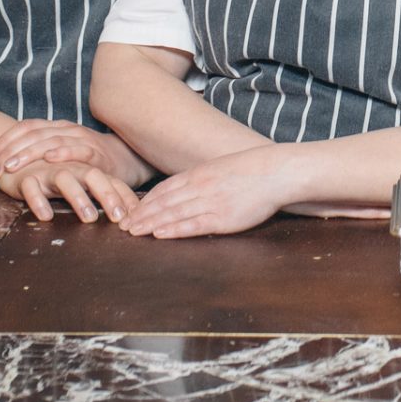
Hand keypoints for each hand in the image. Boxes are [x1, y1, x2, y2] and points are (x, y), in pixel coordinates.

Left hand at [0, 117, 130, 176]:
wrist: (127, 160)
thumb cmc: (88, 158)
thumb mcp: (62, 150)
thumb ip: (40, 150)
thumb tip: (5, 160)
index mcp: (56, 128)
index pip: (26, 127)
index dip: (5, 140)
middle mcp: (67, 130)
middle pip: (34, 134)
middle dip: (10, 151)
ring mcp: (83, 140)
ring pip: (51, 141)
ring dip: (29, 153)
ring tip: (11, 165)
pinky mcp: (97, 154)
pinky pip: (79, 150)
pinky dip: (63, 152)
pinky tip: (49, 159)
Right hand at [0, 158, 137, 224]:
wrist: (18, 155)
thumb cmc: (55, 173)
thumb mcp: (79, 181)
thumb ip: (102, 194)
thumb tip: (129, 216)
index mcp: (86, 169)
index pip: (111, 181)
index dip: (124, 196)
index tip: (135, 216)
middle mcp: (71, 168)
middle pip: (93, 176)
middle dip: (107, 194)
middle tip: (118, 217)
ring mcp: (49, 171)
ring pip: (65, 179)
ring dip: (78, 197)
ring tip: (89, 218)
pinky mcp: (26, 178)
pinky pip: (32, 188)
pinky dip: (38, 201)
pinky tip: (46, 216)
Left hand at [118, 147, 295, 239]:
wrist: (277, 172)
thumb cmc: (253, 169)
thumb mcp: (222, 167)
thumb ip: (203, 178)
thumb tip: (186, 188)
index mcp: (200, 173)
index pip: (165, 189)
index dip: (146, 202)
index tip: (132, 211)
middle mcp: (201, 186)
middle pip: (164, 202)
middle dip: (142, 215)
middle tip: (124, 226)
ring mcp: (211, 202)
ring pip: (174, 213)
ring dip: (151, 223)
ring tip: (134, 232)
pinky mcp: (223, 218)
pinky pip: (193, 225)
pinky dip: (174, 230)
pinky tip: (160, 234)